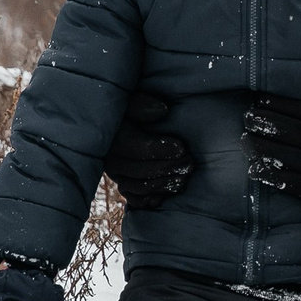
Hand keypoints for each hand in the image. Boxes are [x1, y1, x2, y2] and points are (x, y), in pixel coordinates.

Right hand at [104, 92, 192, 209]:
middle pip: (142, 171)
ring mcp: (116, 176)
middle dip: (170, 168)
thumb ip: (142, 103)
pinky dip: (151, 199)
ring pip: (140, 187)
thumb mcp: (129, 99)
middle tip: (190, 162)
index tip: (181, 147)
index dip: (162, 150)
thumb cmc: (126, 110)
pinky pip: (135, 200)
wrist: (114, 127)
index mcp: (112, 138)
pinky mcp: (122, 187)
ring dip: (165, 184)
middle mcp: (110, 160)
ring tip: (184, 178)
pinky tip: (166, 193)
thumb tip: (164, 111)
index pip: (138, 148)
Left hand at [243, 95, 300, 223]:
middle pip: (289, 129)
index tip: (260, 100)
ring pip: (284, 154)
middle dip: (265, 121)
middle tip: (247, 117)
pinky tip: (254, 169)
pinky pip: (288, 181)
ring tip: (245, 139)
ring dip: (261, 146)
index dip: (279, 104)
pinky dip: (269, 175)